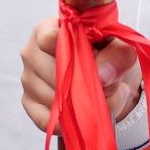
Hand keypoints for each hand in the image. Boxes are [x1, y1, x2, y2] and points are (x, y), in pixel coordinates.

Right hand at [20, 17, 141, 131]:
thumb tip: (102, 76)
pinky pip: (46, 119)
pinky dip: (69, 121)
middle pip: (51, 71)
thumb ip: (118, 56)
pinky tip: (84, 114)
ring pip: (51, 97)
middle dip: (84, 83)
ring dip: (81, 104)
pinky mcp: (29, 103)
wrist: (107, 77)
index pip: (49, 38)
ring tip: (103, 96)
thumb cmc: (109, 55)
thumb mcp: (121, 49)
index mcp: (50, 28)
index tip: (94, 58)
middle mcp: (32, 51)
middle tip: (107, 84)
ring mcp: (28, 78)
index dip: (73, 51)